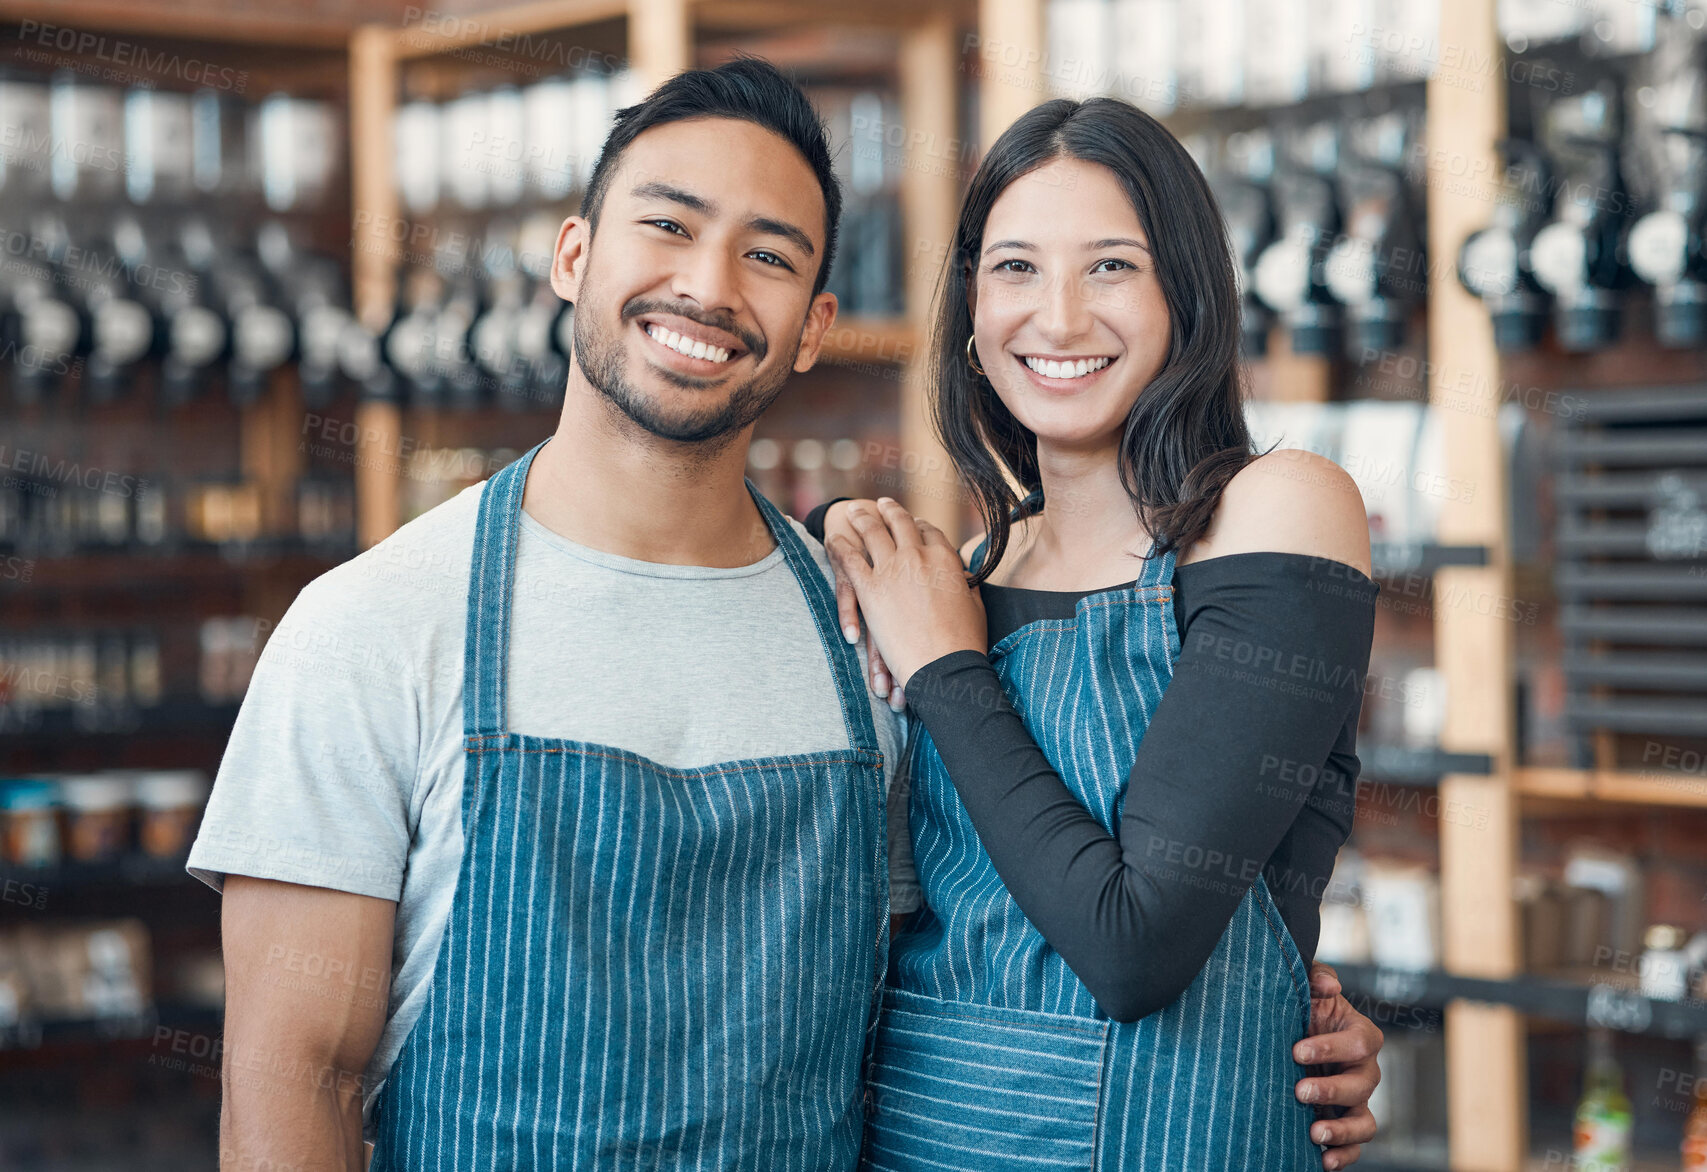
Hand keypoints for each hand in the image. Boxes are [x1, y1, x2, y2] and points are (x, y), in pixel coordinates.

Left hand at [823, 498, 985, 692]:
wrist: (943, 667)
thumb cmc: (964, 643)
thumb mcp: (975, 607)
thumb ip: (967, 586)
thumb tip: (965, 577)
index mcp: (946, 559)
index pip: (930, 532)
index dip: (920, 526)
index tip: (915, 523)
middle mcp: (919, 556)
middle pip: (902, 524)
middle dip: (891, 512)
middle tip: (883, 504)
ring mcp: (892, 570)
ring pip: (874, 533)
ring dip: (864, 518)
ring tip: (854, 510)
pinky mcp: (870, 588)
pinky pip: (851, 559)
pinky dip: (842, 545)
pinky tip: (834, 537)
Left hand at [1292, 963, 1380, 1168]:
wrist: (1285, 1038)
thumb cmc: (1300, 1009)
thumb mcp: (1306, 987)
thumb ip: (1317, 977)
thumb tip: (1330, 986)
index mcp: (1359, 1034)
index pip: (1358, 1043)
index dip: (1330, 1048)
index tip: (1296, 1051)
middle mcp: (1364, 1070)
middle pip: (1363, 1085)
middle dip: (1331, 1089)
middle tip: (1299, 1091)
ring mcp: (1356, 1100)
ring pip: (1365, 1122)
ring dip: (1343, 1130)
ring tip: (1314, 1132)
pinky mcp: (1344, 1123)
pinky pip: (1355, 1146)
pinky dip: (1343, 1155)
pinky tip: (1322, 1160)